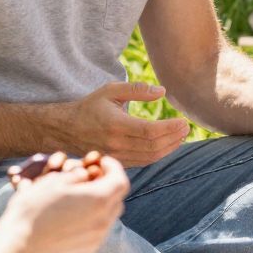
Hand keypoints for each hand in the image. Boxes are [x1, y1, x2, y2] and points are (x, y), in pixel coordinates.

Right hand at [5, 155, 127, 252]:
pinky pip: (96, 235)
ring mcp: (96, 241)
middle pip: (117, 200)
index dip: (113, 167)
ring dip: (99, 207)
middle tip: (90, 180)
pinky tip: (70, 223)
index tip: (101, 162)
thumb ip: (77, 175)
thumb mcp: (54, 181)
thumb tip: (85, 175)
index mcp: (99, 200)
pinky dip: (89, 225)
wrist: (18, 247)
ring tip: (78, 202)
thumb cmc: (33, 210)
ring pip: (107, 219)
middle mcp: (104, 222)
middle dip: (107, 187)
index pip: (121, 180)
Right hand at [64, 82, 189, 165]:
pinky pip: (143, 161)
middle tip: (186, 127)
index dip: (170, 128)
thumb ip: (137, 90)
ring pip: (150, 157)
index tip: (183, 121)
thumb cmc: (90, 106)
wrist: (66, 129)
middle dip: (174, 137)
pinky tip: (168, 144)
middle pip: (153, 146)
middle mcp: (116, 144)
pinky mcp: (118, 162)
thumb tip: (162, 91)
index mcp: (115, 125)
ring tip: (182, 136)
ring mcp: (116, 156)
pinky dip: (159, 154)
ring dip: (170, 147)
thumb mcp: (111, 91)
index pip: (150, 131)